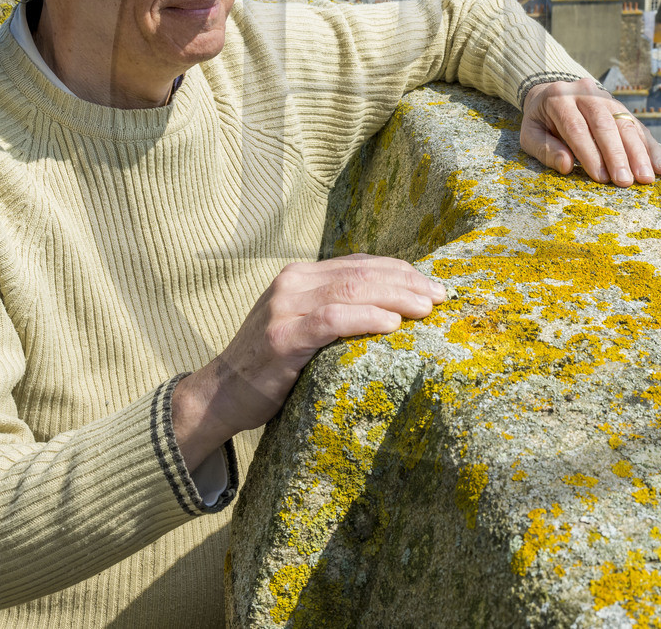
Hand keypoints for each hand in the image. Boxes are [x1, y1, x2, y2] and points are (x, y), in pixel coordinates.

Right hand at [171, 254, 444, 468]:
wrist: (220, 395)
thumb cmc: (271, 366)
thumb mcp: (303, 327)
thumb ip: (335, 312)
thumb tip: (392, 310)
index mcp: (300, 276)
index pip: (360, 264)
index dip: (400, 272)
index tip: (432, 286)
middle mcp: (292, 283)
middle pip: (361, 272)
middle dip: (407, 281)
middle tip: (440, 296)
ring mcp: (285, 308)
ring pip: (352, 290)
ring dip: (396, 297)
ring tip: (426, 308)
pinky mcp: (283, 336)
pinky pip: (332, 319)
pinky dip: (366, 318)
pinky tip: (392, 324)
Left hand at [519, 77, 660, 186]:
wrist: (551, 92)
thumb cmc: (540, 121)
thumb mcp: (530, 134)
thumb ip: (545, 150)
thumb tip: (566, 166)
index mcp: (559, 99)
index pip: (577, 128)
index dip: (590, 153)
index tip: (602, 177)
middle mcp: (585, 93)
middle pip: (605, 124)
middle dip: (618, 155)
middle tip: (626, 181)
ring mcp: (606, 97)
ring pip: (625, 124)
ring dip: (638, 153)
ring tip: (647, 178)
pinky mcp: (620, 106)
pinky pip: (638, 126)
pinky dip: (650, 147)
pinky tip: (660, 166)